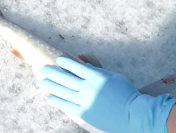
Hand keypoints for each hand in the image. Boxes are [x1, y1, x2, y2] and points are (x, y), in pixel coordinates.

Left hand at [39, 57, 175, 132]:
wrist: (133, 115)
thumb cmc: (127, 94)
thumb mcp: (115, 77)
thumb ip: (98, 70)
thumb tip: (85, 65)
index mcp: (96, 76)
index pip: (75, 66)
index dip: (64, 62)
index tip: (58, 60)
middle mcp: (88, 87)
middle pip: (64, 78)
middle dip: (52, 72)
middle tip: (42, 69)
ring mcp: (84, 101)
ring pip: (62, 91)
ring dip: (50, 85)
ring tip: (42, 81)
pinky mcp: (84, 113)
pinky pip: (66, 106)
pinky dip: (56, 100)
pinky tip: (49, 97)